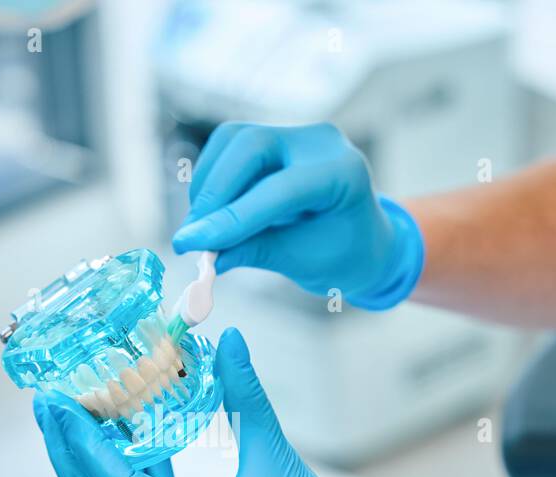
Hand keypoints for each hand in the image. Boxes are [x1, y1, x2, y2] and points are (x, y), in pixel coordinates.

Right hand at [172, 122, 423, 307]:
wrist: (364, 241)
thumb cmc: (343, 256)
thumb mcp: (302, 262)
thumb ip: (253, 251)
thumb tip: (201, 253)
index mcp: (345, 173)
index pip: (279, 189)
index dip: (232, 217)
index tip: (192, 243)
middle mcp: (321, 143)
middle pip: (250, 146)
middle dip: (213, 192)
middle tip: (191, 236)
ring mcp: (298, 135)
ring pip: (233, 141)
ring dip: (208, 185)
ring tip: (201, 228)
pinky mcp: (276, 138)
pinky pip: (230, 147)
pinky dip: (213, 179)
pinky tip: (211, 213)